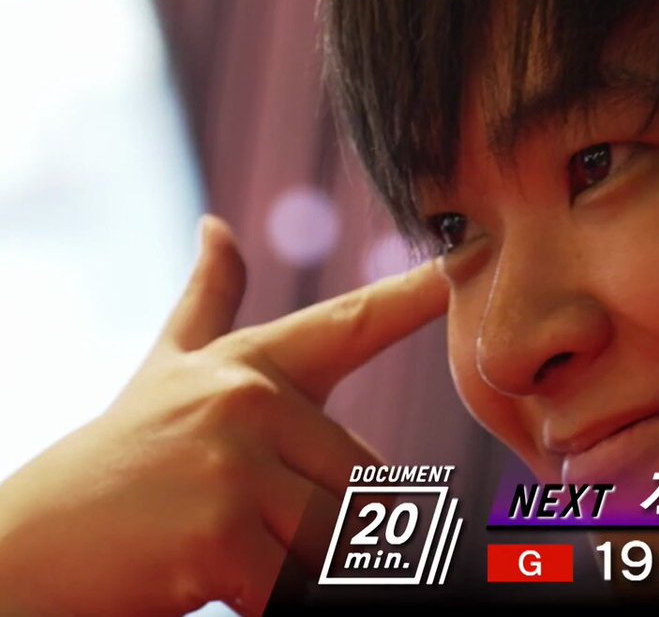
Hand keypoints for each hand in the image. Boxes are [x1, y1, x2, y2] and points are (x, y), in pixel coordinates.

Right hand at [0, 216, 447, 615]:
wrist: (29, 547)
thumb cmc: (119, 458)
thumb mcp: (167, 372)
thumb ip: (208, 303)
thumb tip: (217, 224)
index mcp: (251, 365)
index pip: (351, 324)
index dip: (415, 294)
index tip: (469, 255)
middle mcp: (249, 399)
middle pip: (364, 480)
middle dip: (325, 521)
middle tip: (247, 521)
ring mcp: (233, 461)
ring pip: (338, 534)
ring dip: (297, 560)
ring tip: (226, 542)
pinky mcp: (220, 532)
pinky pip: (296, 582)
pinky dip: (267, 594)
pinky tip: (210, 575)